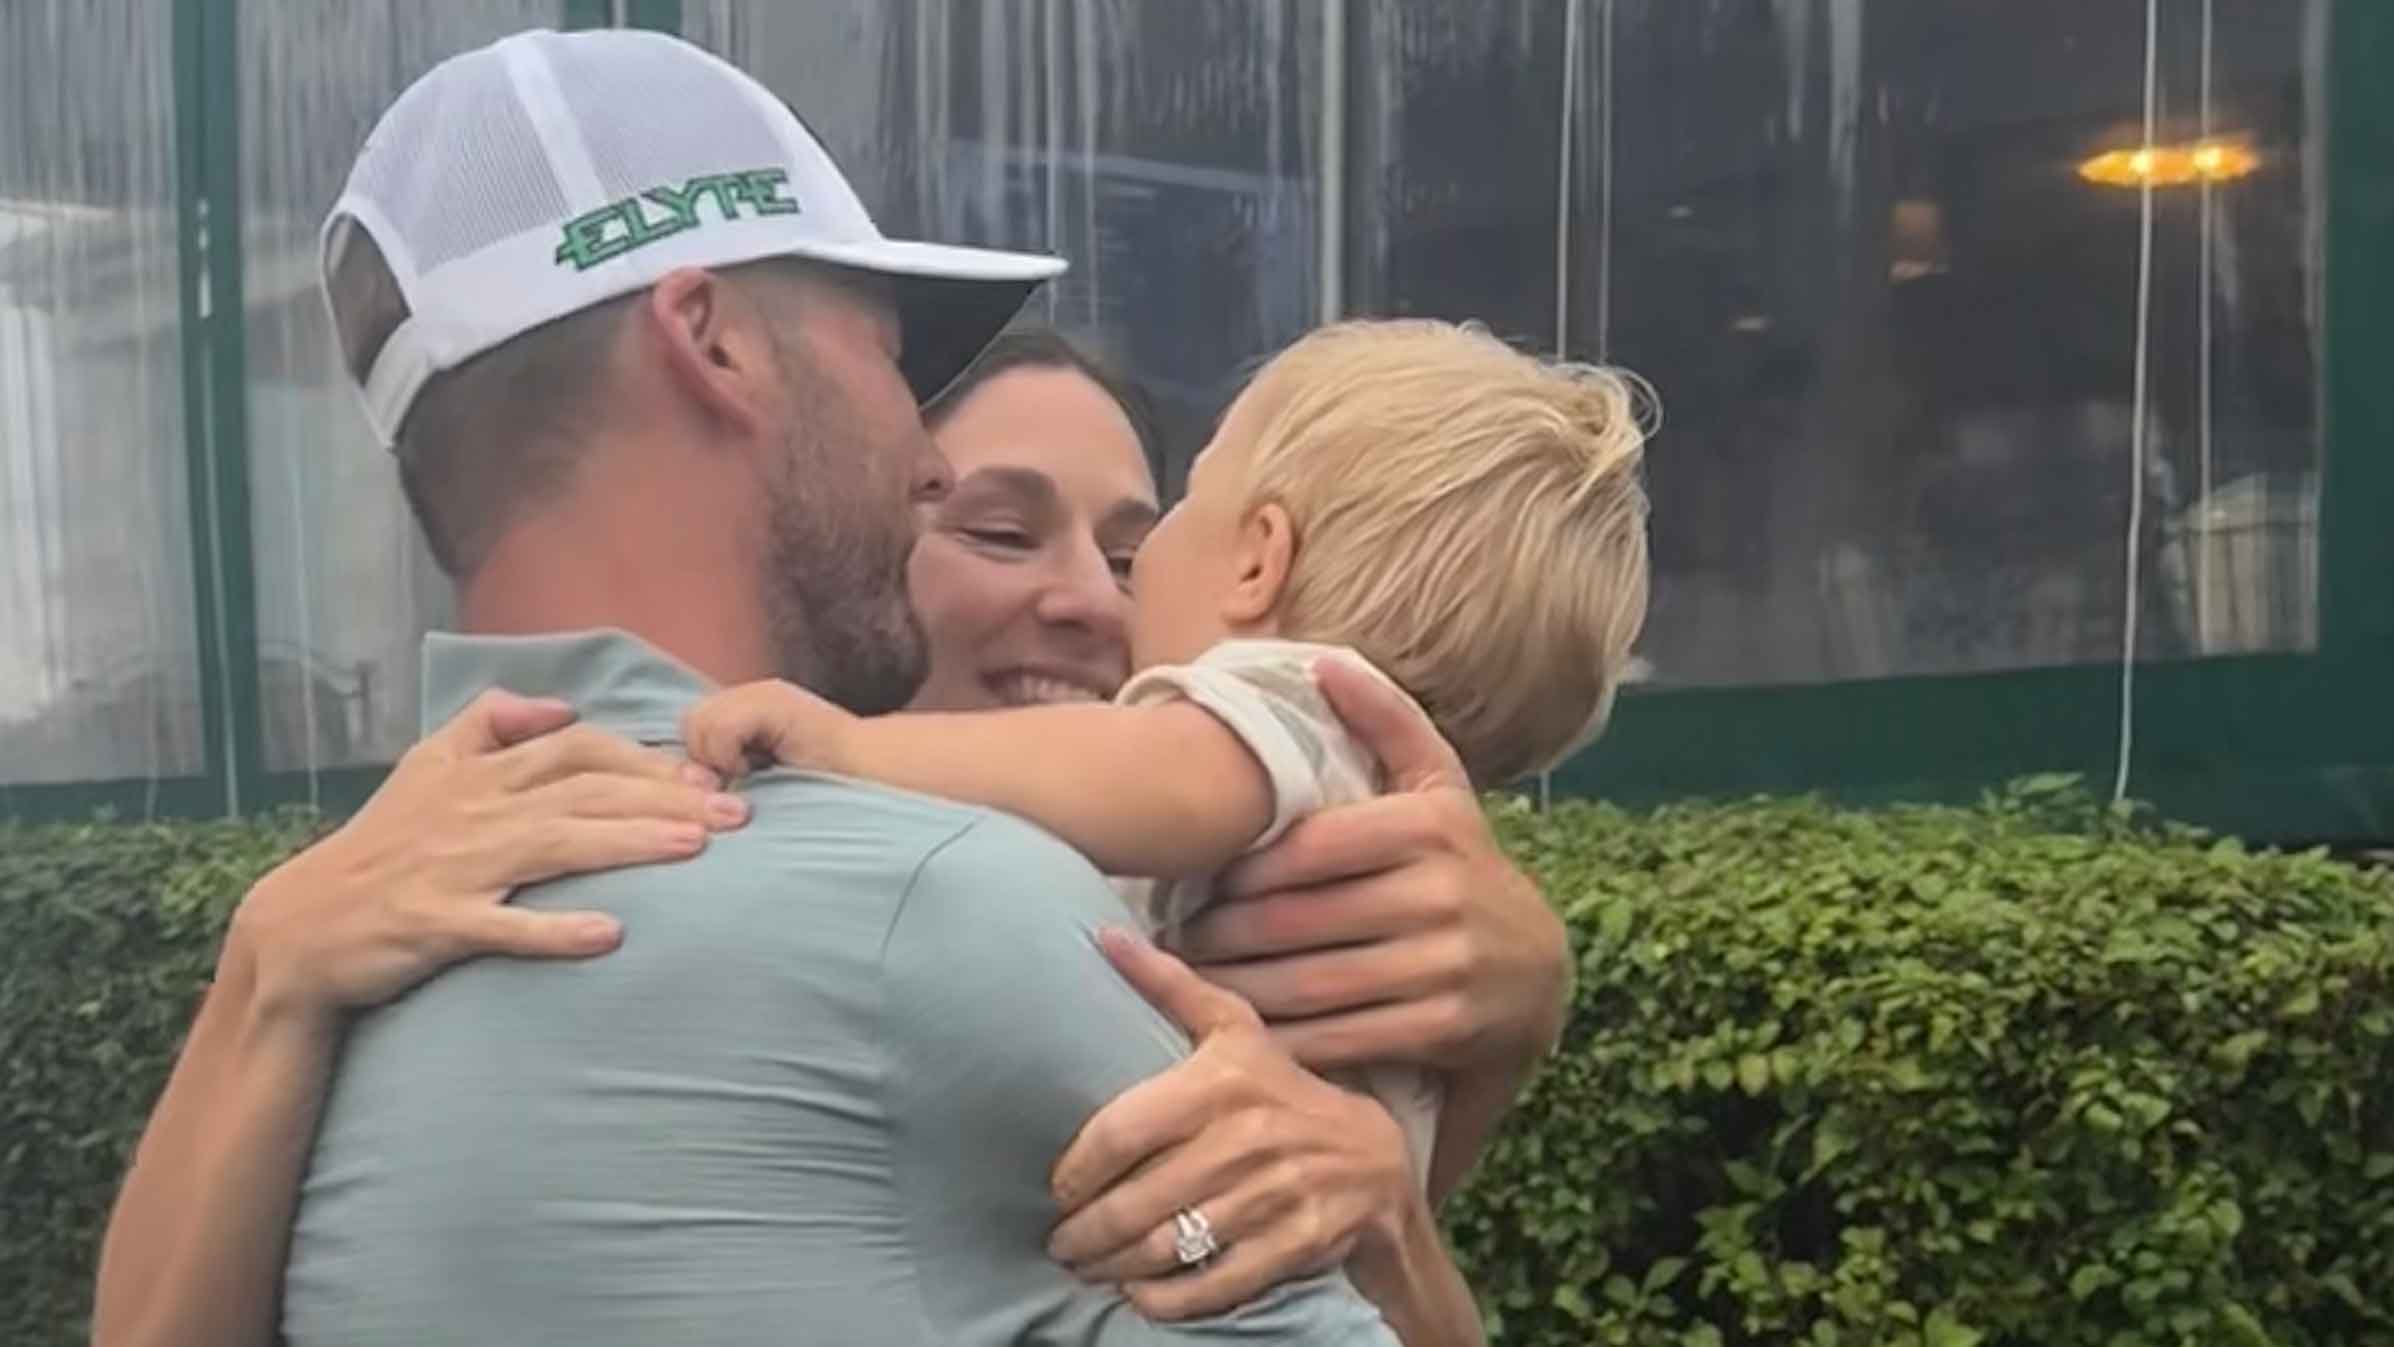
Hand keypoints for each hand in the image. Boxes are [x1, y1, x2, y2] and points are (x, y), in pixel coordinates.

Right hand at [230, 689, 745, 1020]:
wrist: (299, 929)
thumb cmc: (378, 849)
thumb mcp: (423, 768)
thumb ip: (489, 723)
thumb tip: (558, 705)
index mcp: (477, 774)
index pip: (576, 748)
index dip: (645, 758)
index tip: (709, 775)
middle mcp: (472, 812)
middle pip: (583, 791)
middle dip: (665, 797)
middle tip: (738, 815)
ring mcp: (453, 868)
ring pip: (555, 846)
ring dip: (630, 845)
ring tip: (697, 850)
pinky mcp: (435, 925)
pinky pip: (502, 927)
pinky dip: (555, 931)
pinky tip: (611, 935)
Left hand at [681, 679, 856, 779]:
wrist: (874, 779)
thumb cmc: (824, 793)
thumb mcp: (763, 782)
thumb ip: (726, 771)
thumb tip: (685, 781)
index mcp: (746, 714)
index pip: (693, 728)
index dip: (699, 763)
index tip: (723, 788)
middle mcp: (751, 696)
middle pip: (690, 723)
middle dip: (703, 760)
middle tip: (737, 781)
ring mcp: (762, 694)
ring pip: (699, 723)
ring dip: (716, 758)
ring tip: (749, 775)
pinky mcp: (772, 701)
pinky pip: (720, 727)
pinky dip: (728, 754)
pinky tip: (755, 769)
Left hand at [1047, 929, 1414, 1320]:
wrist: (1377, 1162)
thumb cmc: (1284, 1091)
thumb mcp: (1237, 1029)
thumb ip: (1170, 986)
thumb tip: (1104, 934)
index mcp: (1222, 1081)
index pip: (1122, 1133)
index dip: (1076, 1170)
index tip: (1055, 1190)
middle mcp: (1248, 1137)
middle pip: (1137, 1200)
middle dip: (1086, 1233)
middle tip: (1062, 1244)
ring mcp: (1275, 1194)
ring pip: (1169, 1246)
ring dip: (1115, 1269)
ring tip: (1089, 1269)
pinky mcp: (1297, 1244)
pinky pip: (1214, 1283)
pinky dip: (1167, 1300)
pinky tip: (1140, 1297)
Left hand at [1178, 657, 1569, 1078]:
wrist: (1538, 972)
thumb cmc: (1461, 866)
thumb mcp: (1439, 786)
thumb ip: (1384, 720)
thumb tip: (1322, 662)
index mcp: (1430, 824)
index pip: (1308, 847)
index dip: (1242, 871)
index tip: (1196, 885)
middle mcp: (1444, 891)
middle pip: (1301, 919)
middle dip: (1225, 934)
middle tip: (1174, 940)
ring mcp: (1449, 963)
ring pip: (1314, 982)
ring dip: (1241, 988)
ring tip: (1192, 982)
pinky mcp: (1447, 1026)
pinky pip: (1344, 1036)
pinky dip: (1286, 1039)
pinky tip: (1243, 1033)